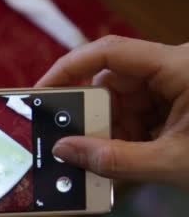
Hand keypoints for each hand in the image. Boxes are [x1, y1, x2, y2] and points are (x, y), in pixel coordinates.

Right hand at [37, 35, 188, 189]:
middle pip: (114, 81)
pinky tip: (127, 158)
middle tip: (73, 144)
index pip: (109, 53)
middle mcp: (174, 69)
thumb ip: (114, 160)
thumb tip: (64, 151)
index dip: (69, 69)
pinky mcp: (180, 103)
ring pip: (124, 101)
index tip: (42, 93)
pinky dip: (128, 136)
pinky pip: (140, 113)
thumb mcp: (172, 163)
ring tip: (106, 161)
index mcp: (179, 67)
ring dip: (111, 132)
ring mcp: (178, 85)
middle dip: (93, 116)